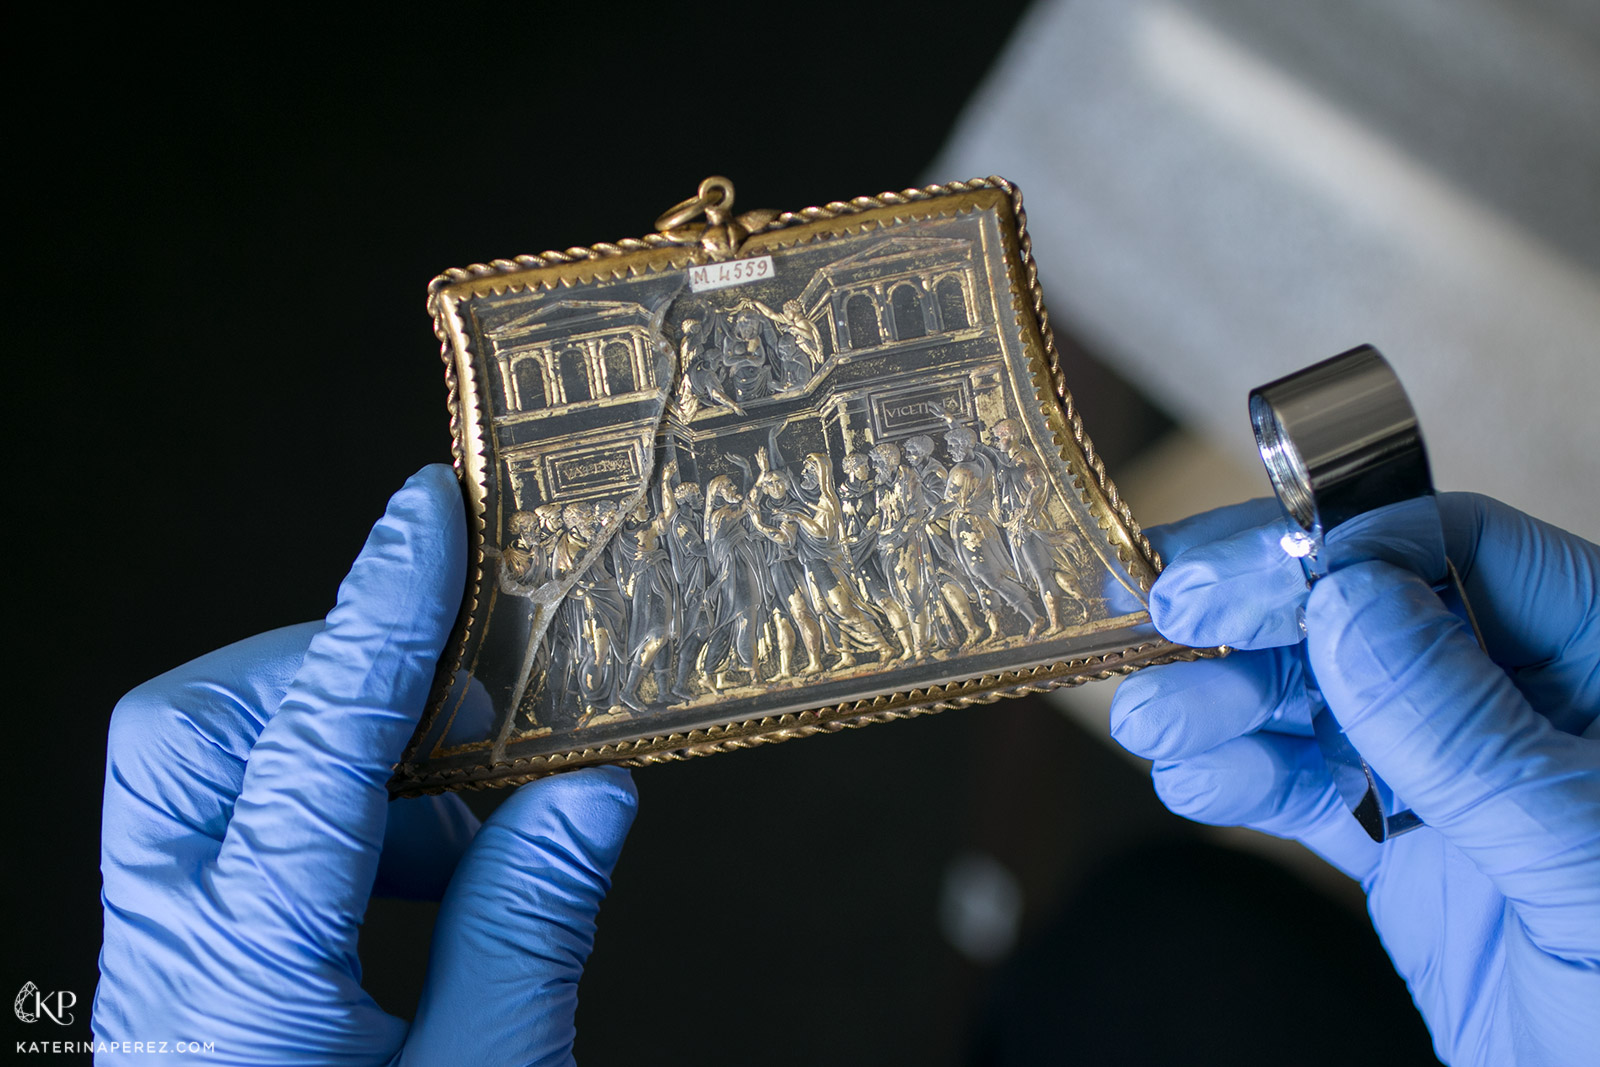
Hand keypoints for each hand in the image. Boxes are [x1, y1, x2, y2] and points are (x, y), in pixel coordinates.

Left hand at [95, 465, 637, 1064]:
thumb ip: (531, 929)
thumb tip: (585, 787)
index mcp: (252, 989)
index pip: (311, 756)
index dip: (379, 619)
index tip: (430, 517)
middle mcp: (180, 960)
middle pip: (191, 739)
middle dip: (325, 679)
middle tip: (457, 699)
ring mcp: (175, 965)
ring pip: (215, 779)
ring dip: (357, 761)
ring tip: (476, 819)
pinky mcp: (199, 973)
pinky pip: (250, 838)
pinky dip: (352, 823)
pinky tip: (441, 878)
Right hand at [1110, 494, 1599, 1066]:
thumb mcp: (1584, 865)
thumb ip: (1468, 737)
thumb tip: (1351, 605)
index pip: (1474, 553)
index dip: (1353, 545)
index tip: (1250, 578)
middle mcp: (1532, 710)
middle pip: (1375, 615)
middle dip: (1262, 619)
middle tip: (1167, 612)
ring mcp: (1468, 783)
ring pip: (1326, 701)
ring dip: (1227, 700)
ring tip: (1154, 717)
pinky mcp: (1417, 858)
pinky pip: (1315, 792)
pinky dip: (1244, 780)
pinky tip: (1197, 777)